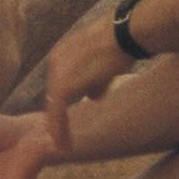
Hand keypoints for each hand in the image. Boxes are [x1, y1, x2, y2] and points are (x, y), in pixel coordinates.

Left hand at [45, 14, 134, 149]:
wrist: (125, 33)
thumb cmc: (121, 44)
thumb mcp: (104, 64)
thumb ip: (95, 81)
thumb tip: (92, 97)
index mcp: (63, 53)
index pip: (58, 84)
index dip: (60, 105)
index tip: (63, 120)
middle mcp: (56, 61)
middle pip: (53, 95)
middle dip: (57, 117)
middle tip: (60, 138)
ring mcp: (58, 71)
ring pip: (53, 106)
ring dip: (57, 128)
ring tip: (63, 145)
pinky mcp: (64, 84)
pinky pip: (57, 113)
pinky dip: (60, 130)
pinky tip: (65, 144)